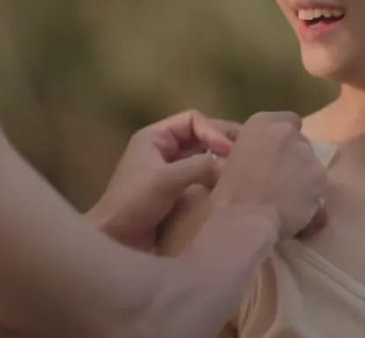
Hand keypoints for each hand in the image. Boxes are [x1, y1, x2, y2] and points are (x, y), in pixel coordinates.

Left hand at [87, 110, 238, 250]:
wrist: (114, 244)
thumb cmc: (132, 206)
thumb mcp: (165, 181)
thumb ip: (198, 167)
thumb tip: (229, 166)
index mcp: (154, 138)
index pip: (193, 120)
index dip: (214, 131)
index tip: (229, 151)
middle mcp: (164, 151)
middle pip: (202, 136)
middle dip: (224, 143)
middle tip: (250, 153)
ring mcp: (171, 173)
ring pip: (205, 158)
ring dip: (223, 161)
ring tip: (245, 170)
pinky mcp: (178, 194)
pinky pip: (203, 178)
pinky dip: (218, 179)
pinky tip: (232, 188)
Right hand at [209, 112, 326, 239]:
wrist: (245, 220)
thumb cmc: (228, 194)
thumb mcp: (229, 161)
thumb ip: (250, 149)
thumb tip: (258, 156)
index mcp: (261, 123)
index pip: (287, 120)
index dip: (283, 139)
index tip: (275, 154)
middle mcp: (288, 132)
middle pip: (300, 141)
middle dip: (293, 157)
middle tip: (280, 179)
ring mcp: (307, 153)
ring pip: (311, 162)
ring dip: (303, 176)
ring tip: (288, 198)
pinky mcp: (321, 176)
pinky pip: (318, 184)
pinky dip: (311, 194)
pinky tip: (297, 208)